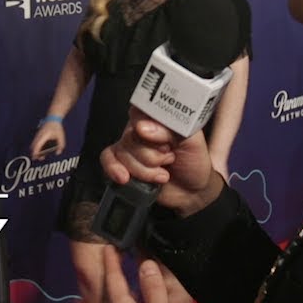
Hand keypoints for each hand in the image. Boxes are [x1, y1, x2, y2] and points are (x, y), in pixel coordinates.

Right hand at [30, 122, 65, 159]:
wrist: (53, 118)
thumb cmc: (57, 127)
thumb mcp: (61, 137)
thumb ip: (60, 145)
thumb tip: (58, 153)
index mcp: (44, 135)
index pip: (38, 144)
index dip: (36, 150)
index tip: (35, 155)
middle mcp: (39, 135)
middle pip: (34, 144)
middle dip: (34, 152)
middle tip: (35, 158)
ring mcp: (38, 134)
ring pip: (34, 143)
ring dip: (35, 149)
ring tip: (37, 156)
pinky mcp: (38, 134)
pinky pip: (35, 141)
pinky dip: (36, 146)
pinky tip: (39, 150)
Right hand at [100, 108, 222, 216]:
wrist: (192, 191)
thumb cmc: (194, 161)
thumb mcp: (193, 141)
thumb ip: (172, 128)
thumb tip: (143, 127)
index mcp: (157, 117)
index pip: (140, 112)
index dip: (151, 130)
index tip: (166, 145)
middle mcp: (140, 129)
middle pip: (132, 137)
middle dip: (153, 156)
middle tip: (169, 159)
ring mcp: (129, 146)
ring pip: (124, 154)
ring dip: (146, 171)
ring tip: (162, 173)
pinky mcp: (121, 162)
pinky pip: (108, 159)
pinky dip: (114, 169)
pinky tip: (125, 177)